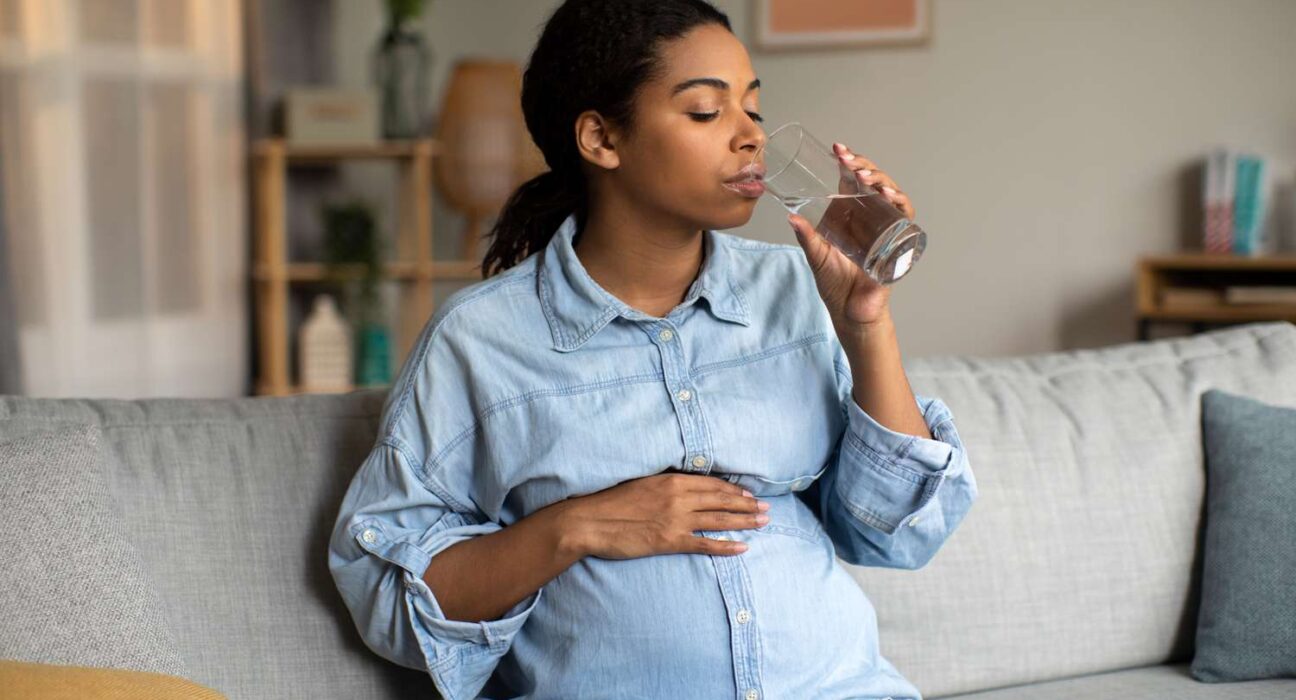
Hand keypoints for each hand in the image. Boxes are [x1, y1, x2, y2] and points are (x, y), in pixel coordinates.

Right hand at [560, 472, 770, 558]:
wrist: (590, 521)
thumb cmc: (610, 502)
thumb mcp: (641, 484)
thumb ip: (665, 486)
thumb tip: (684, 488)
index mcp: (671, 481)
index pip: (711, 484)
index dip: (733, 490)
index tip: (748, 494)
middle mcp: (678, 498)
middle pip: (721, 500)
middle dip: (746, 505)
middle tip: (766, 509)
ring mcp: (676, 520)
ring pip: (719, 520)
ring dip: (744, 521)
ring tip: (763, 523)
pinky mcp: (669, 541)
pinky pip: (704, 544)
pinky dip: (726, 546)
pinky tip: (743, 547)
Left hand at [787, 143, 914, 330]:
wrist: (851, 311)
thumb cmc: (835, 284)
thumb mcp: (817, 256)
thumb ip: (806, 237)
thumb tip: (791, 217)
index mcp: (849, 214)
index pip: (852, 181)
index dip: (849, 162)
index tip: (838, 149)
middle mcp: (869, 217)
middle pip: (873, 182)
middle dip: (863, 166)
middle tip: (848, 160)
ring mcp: (885, 226)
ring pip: (890, 193)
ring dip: (881, 180)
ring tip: (866, 177)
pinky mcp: (898, 240)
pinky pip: (904, 215)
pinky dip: (900, 202)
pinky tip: (888, 195)